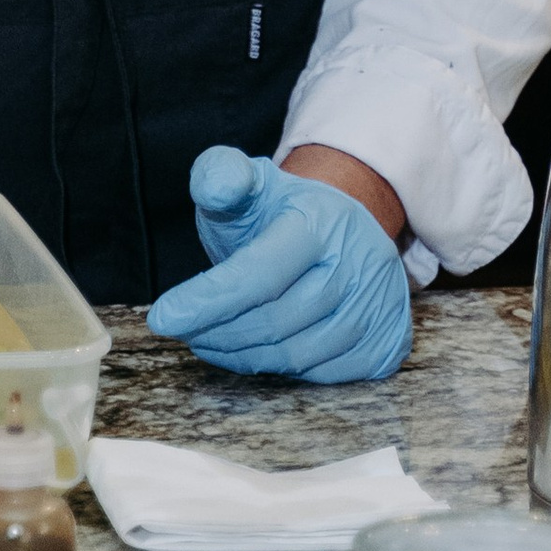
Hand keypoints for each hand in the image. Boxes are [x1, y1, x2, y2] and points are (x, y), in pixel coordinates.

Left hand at [147, 147, 412, 383]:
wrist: (342, 228)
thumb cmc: (282, 212)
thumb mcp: (250, 183)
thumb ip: (221, 176)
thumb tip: (217, 185)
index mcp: (320, 223)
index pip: (258, 273)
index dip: (207, 301)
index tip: (163, 319)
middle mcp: (359, 265)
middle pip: (275, 320)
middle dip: (217, 331)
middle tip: (184, 330)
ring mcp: (380, 308)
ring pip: (298, 355)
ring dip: (243, 355)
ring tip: (209, 340)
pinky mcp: (388, 344)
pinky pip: (324, 374)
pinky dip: (281, 369)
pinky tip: (255, 350)